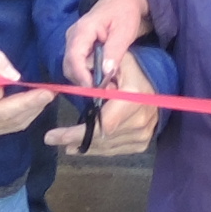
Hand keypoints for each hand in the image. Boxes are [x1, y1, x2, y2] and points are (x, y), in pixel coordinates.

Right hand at [0, 42, 55, 137]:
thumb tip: (14, 77)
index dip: (16, 92)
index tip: (37, 86)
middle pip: (5, 113)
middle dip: (30, 103)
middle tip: (49, 93)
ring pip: (11, 122)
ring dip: (32, 110)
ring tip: (46, 97)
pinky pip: (11, 127)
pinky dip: (26, 116)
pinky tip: (36, 106)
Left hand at [48, 28, 159, 158]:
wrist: (159, 88)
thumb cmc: (135, 72)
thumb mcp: (120, 61)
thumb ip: (100, 66)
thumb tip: (84, 76)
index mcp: (132, 99)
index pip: (101, 125)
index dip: (76, 133)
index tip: (52, 135)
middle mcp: (139, 121)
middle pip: (100, 139)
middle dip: (73, 139)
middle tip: (52, 139)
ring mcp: (142, 135)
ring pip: (105, 147)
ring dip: (83, 146)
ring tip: (63, 143)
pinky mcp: (141, 143)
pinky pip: (114, 150)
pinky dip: (97, 150)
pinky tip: (81, 147)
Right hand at [63, 0, 153, 91]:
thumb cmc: (125, 12)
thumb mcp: (124, 31)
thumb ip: (114, 52)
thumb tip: (105, 73)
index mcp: (83, 30)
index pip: (74, 57)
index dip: (82, 76)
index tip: (95, 89)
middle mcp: (72, 36)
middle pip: (69, 66)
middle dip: (84, 81)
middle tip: (104, 90)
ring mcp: (73, 41)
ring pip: (72, 67)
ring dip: (86, 79)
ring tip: (106, 84)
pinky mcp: (77, 46)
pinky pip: (77, 64)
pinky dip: (87, 74)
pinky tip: (102, 76)